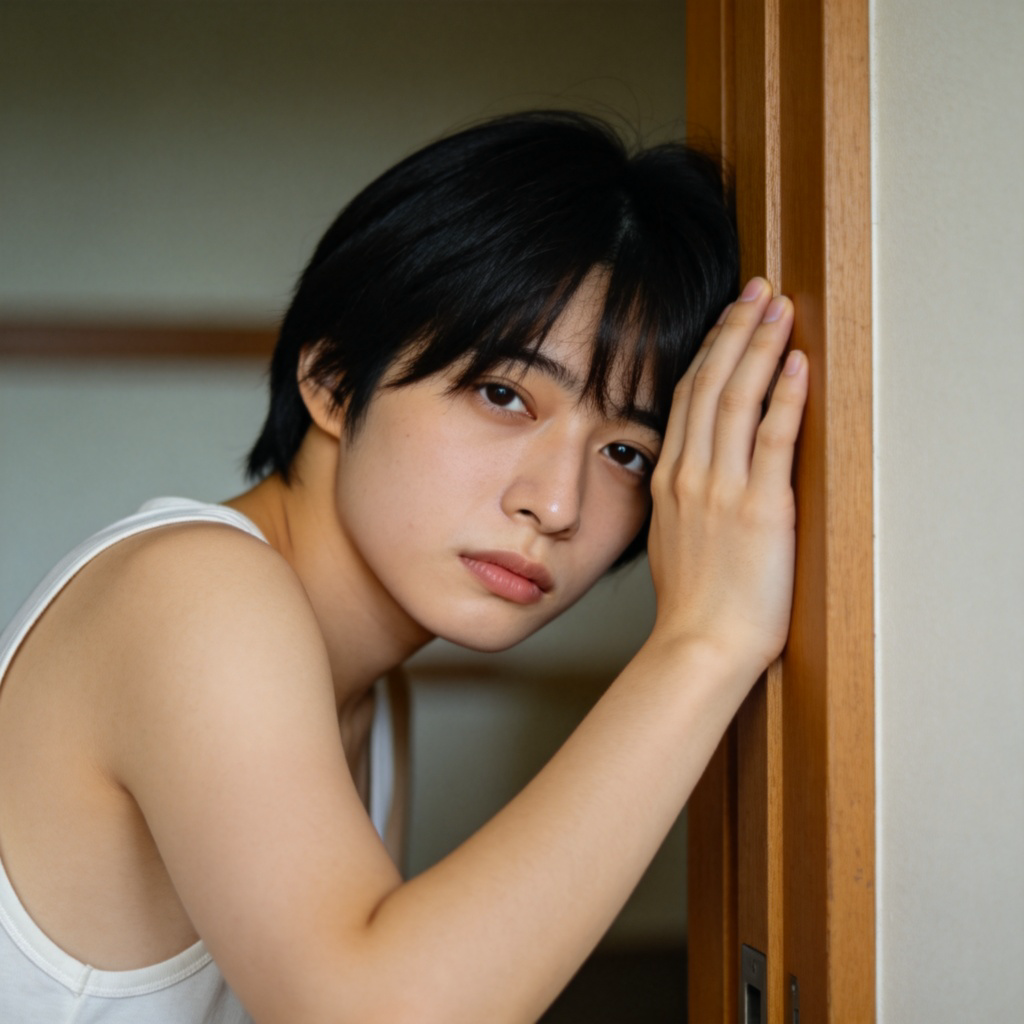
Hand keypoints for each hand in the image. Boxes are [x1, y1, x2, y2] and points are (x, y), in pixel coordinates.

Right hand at [647, 277, 807, 680]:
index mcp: (669, 481)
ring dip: (759, 348)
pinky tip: (796, 364)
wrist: (700, 644)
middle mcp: (690, 475)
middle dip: (735, 331)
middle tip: (756, 290)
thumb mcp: (672, 539)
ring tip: (778, 308)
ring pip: (737, 401)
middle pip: (710, 386)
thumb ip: (682, 498)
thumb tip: (697, 475)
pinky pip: (773, 441)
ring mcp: (722, 489)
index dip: (709, 353)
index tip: (727, 321)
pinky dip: (785, 399)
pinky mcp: (760, 509)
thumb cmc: (692, 604)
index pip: (687, 400)